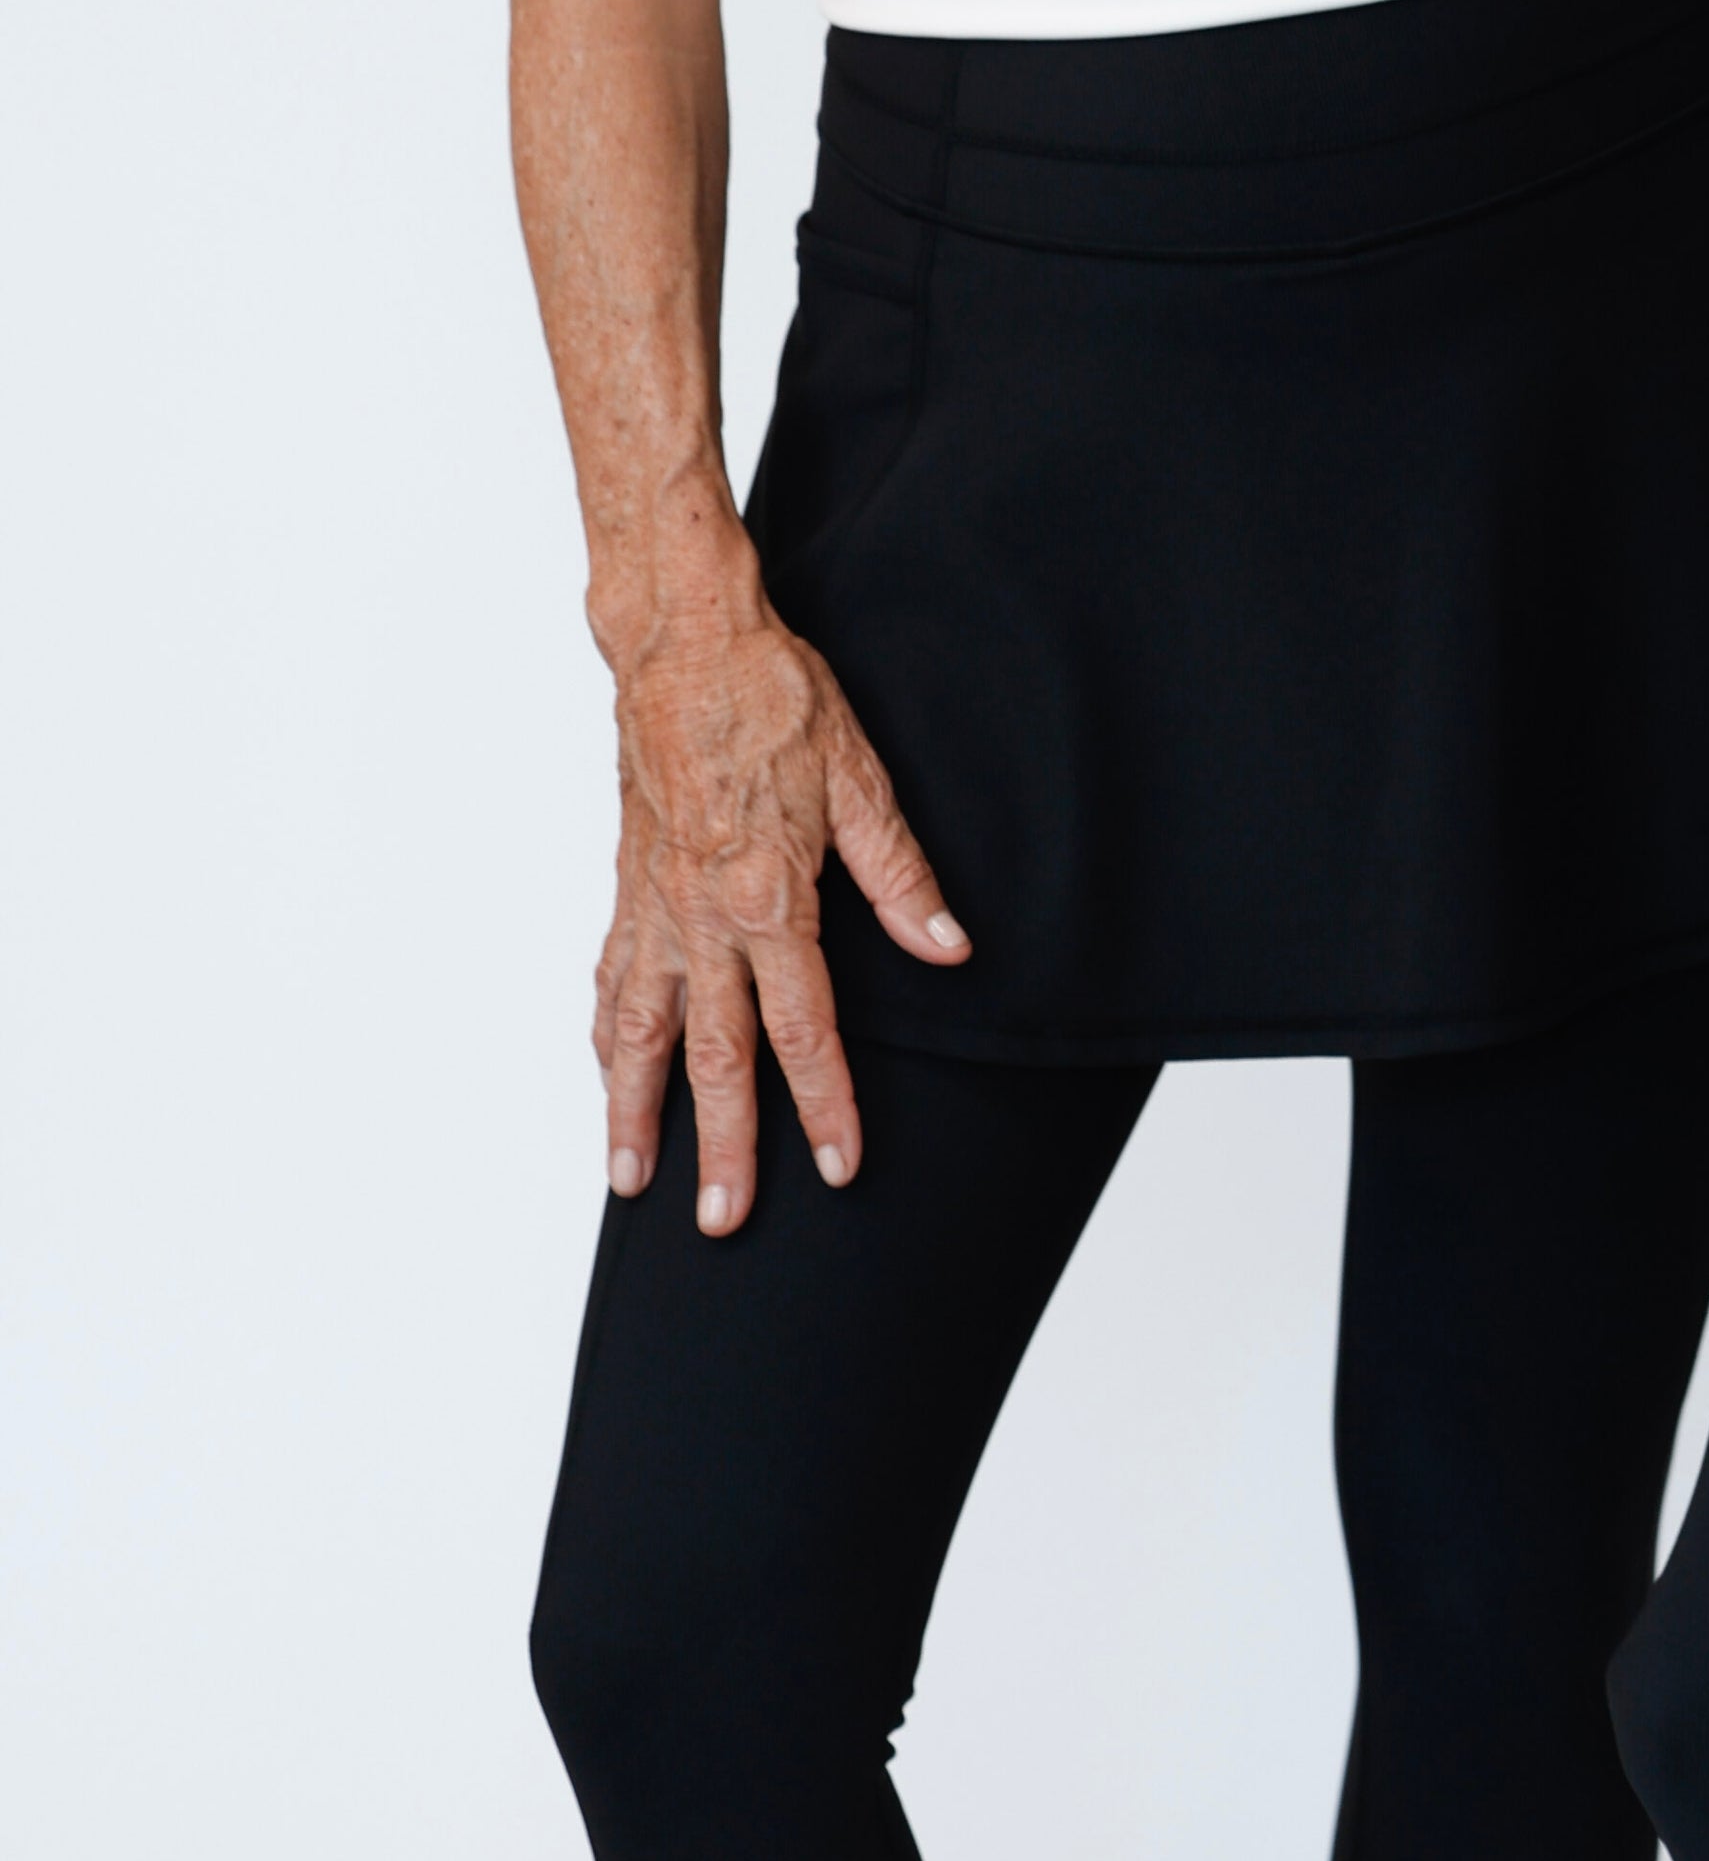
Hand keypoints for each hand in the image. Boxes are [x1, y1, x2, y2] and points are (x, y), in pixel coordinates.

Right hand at [596, 585, 964, 1228]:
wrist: (682, 640)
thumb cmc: (772, 696)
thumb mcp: (859, 777)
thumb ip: (899, 873)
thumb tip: (948, 946)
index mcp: (767, 897)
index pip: (803, 1029)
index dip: (824, 1104)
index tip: (838, 1165)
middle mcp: (701, 916)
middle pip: (713, 1055)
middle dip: (721, 1146)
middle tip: (721, 1221)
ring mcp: (655, 905)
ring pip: (638, 1031)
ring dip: (634, 1111)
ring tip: (630, 1181)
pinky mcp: (629, 885)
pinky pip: (612, 978)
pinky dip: (608, 1036)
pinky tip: (609, 1071)